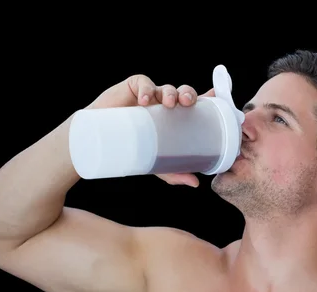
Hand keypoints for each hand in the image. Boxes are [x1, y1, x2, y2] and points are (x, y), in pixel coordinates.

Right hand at [87, 75, 215, 187]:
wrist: (100, 142)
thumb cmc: (132, 149)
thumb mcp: (156, 164)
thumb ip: (174, 173)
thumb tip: (195, 183)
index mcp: (175, 116)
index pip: (195, 104)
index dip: (208, 99)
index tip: (217, 99)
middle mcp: (164, 104)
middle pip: (183, 93)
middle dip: (189, 94)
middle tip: (188, 104)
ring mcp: (149, 95)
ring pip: (166, 87)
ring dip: (171, 92)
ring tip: (169, 103)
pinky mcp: (132, 88)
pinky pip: (143, 82)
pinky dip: (146, 88)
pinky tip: (145, 100)